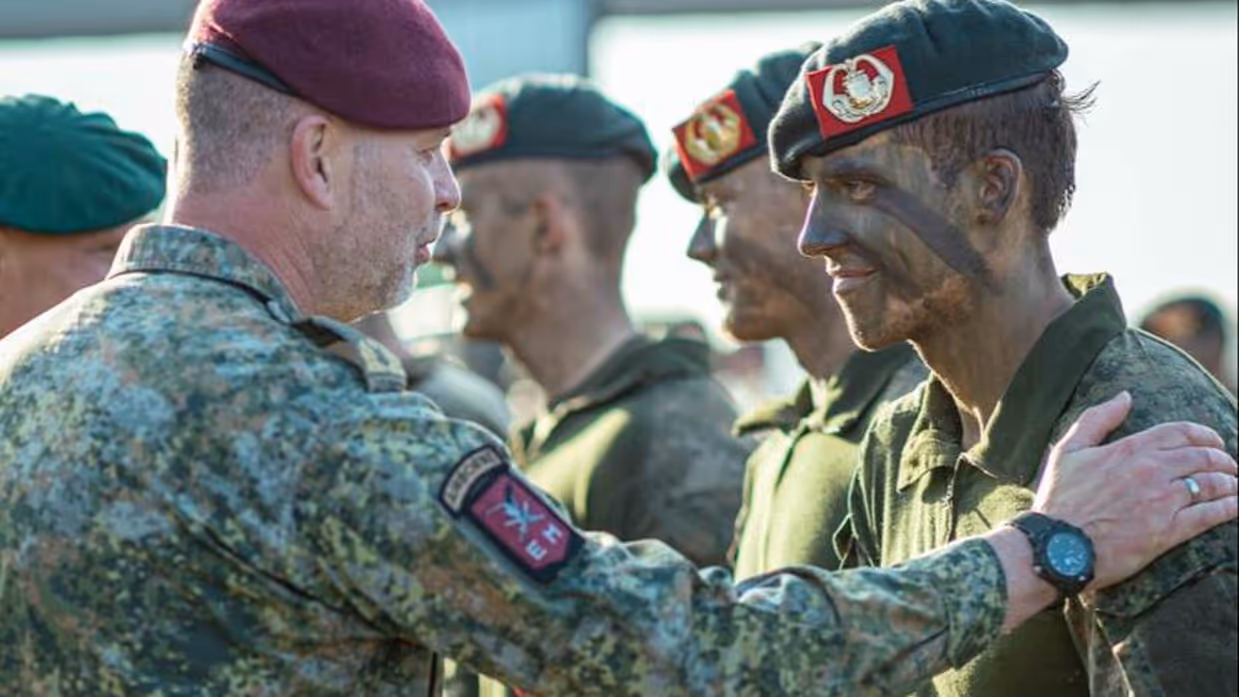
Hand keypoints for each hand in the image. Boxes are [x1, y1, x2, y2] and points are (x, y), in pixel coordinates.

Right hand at [1034, 391, 1237, 590]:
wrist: (1057, 546)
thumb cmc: (1059, 499)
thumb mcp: (1068, 451)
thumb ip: (1097, 419)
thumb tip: (1124, 396)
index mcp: (1130, 448)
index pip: (1181, 432)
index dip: (1205, 434)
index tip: (1214, 440)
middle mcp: (1151, 471)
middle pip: (1203, 456)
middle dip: (1222, 458)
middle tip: (1229, 464)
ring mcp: (1163, 501)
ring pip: (1212, 484)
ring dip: (1230, 482)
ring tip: (1235, 484)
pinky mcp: (1168, 531)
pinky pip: (1210, 515)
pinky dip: (1229, 508)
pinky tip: (1236, 505)